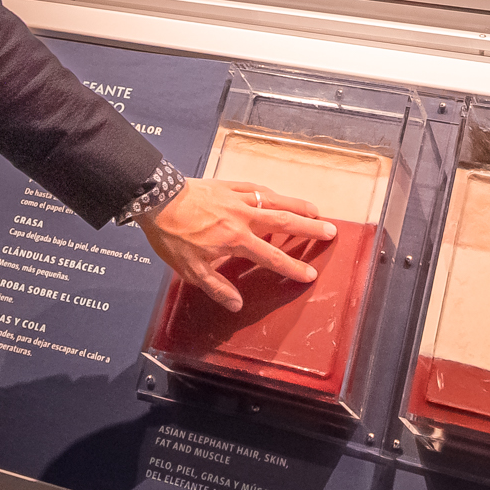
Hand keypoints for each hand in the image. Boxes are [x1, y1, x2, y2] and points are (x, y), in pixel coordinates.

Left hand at [139, 178, 337, 312]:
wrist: (157, 198)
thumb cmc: (172, 236)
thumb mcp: (190, 270)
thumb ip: (216, 287)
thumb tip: (237, 304)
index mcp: (236, 240)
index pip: (272, 256)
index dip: (293, 267)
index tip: (310, 274)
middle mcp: (243, 218)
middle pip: (284, 222)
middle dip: (310, 228)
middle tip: (331, 231)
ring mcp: (237, 198)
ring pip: (275, 201)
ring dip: (298, 206)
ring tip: (317, 210)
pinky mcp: (228, 185)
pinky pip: (256, 188)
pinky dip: (271, 193)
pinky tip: (278, 195)